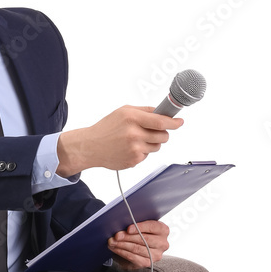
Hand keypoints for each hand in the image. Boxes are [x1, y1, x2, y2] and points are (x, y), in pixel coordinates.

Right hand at [56, 106, 182, 175]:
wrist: (90, 146)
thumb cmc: (106, 128)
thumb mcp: (123, 112)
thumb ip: (143, 111)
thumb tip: (162, 112)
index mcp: (132, 118)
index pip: (161, 121)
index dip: (174, 122)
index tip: (179, 122)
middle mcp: (134, 133)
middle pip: (163, 135)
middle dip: (162, 133)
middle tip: (154, 131)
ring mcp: (134, 149)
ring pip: (157, 147)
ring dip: (152, 143)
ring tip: (137, 140)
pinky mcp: (133, 160)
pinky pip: (147, 155)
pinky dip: (142, 152)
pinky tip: (130, 148)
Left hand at [107, 220, 168, 269]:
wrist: (142, 247)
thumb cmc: (141, 232)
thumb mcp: (141, 225)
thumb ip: (136, 224)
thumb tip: (123, 225)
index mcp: (163, 230)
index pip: (152, 227)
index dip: (140, 227)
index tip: (128, 228)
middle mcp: (163, 243)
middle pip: (144, 239)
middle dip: (128, 237)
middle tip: (116, 235)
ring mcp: (156, 255)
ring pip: (137, 249)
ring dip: (122, 245)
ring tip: (112, 241)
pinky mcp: (148, 263)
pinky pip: (133, 257)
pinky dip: (122, 252)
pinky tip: (115, 248)